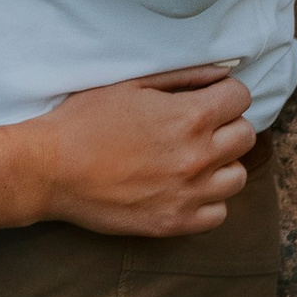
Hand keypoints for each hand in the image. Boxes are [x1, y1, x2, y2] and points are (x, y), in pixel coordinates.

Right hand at [31, 65, 256, 238]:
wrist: (52, 168)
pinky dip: (208, 200)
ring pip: (237, 177)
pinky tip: (184, 188)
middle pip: (245, 136)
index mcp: (189, 116)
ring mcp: (189, 194)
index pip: (241, 98)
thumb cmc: (87, 119)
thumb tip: (222, 73)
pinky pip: (219, 213)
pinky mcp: (176, 223)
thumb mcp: (133, 84)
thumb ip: (183, 77)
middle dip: (227, 125)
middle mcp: (198, 156)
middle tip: (199, 127)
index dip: (226, 94)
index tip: (210, 99)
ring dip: (221, 164)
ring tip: (193, 159)